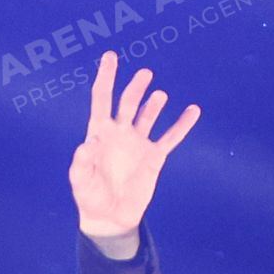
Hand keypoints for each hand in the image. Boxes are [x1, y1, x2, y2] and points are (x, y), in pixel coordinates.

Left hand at [70, 50, 200, 250]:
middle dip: (136, 87)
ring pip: (149, 115)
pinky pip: (171, 137)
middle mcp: (120, 133)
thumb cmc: (90, 197)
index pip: (102, 98)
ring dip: (154, 104)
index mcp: (100, 132)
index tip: (111, 56)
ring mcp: (138, 143)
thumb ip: (82, 163)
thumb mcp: (80, 182)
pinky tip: (193, 111)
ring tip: (159, 96)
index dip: (106, 77)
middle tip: (145, 74)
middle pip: (128, 102)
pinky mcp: (154, 158)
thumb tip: (89, 144)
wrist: (110, 217)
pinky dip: (182, 124)